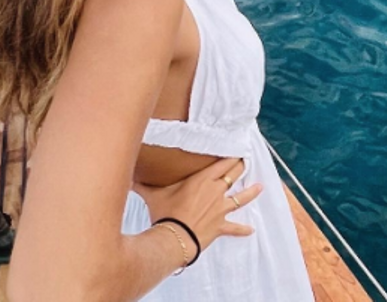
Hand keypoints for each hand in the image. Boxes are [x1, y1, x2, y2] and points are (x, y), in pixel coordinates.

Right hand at [133, 158, 261, 252]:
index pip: (223, 162)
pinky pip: (234, 228)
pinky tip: (251, 230)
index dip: (231, 155)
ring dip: (251, 192)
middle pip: (234, 174)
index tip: (237, 148)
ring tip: (260, 187)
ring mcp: (220, 208)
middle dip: (241, 166)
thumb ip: (142, 183)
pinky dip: (243, 230)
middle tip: (246, 161)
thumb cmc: (165, 213)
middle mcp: (216, 191)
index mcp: (203, 179)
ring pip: (241, 197)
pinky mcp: (220, 225)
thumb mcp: (153, 194)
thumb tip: (126, 175)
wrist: (174, 238)